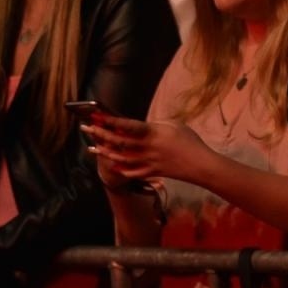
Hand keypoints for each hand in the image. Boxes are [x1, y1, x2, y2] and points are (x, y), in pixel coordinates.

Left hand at [84, 115, 212, 184]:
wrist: (200, 164)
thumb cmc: (190, 141)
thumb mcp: (175, 125)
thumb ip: (156, 124)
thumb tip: (141, 126)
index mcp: (153, 133)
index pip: (127, 125)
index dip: (110, 120)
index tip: (97, 115)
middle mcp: (147, 148)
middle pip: (119, 141)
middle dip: (101, 133)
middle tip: (88, 128)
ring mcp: (148, 161)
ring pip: (120, 157)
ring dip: (106, 151)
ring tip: (94, 146)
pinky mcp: (151, 171)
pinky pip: (131, 171)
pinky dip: (120, 169)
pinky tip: (112, 165)